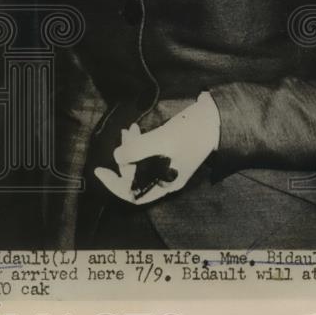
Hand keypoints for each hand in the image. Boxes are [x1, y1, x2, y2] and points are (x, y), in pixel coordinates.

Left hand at [94, 92, 219, 204]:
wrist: (215, 118)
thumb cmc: (191, 133)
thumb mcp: (162, 140)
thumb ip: (138, 149)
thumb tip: (117, 156)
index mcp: (166, 185)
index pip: (134, 195)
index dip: (115, 186)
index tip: (100, 171)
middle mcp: (165, 178)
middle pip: (135, 177)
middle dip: (124, 158)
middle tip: (124, 137)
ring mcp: (167, 165)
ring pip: (140, 162)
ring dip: (130, 147)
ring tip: (129, 130)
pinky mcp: (168, 151)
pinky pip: (146, 152)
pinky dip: (138, 142)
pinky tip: (135, 129)